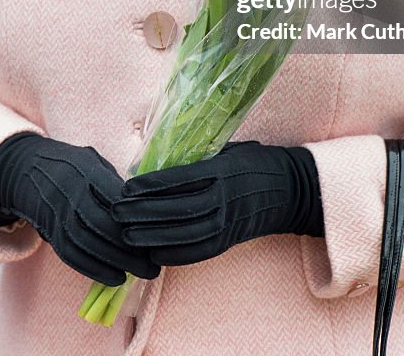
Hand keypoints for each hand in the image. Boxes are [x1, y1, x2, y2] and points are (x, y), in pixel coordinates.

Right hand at [0, 132, 159, 285]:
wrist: (25, 169)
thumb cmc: (70, 164)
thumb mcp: (93, 160)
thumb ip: (114, 181)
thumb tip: (141, 207)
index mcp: (85, 169)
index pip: (112, 195)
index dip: (133, 216)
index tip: (154, 230)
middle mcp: (69, 191)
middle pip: (100, 224)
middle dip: (128, 248)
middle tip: (152, 264)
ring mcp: (56, 213)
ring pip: (85, 243)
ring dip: (113, 263)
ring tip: (139, 273)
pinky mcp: (49, 231)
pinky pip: (70, 255)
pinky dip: (93, 270)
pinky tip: (115, 278)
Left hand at [112, 141, 323, 266]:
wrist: (287, 190)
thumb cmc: (252, 162)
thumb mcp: (226, 149)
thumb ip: (197, 155)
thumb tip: (158, 154)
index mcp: (222, 171)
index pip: (179, 180)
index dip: (150, 185)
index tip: (127, 186)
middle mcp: (224, 199)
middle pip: (176, 210)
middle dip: (142, 213)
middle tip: (116, 212)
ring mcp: (226, 223)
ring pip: (182, 235)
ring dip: (150, 236)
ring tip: (126, 233)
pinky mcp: (227, 242)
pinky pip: (195, 253)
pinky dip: (171, 254)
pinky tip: (151, 251)